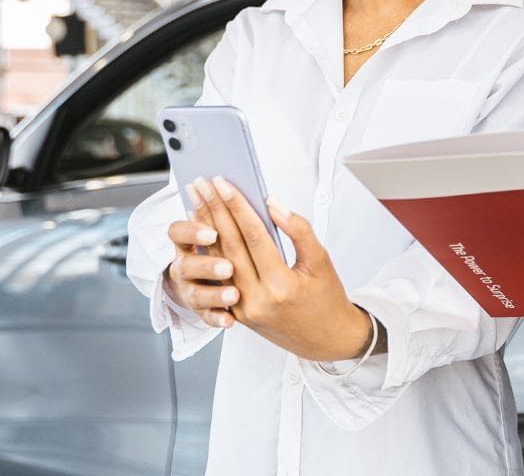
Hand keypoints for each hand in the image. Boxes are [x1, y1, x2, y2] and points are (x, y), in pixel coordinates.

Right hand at [165, 208, 236, 329]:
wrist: (241, 284)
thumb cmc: (239, 248)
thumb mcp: (232, 228)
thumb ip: (241, 215)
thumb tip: (270, 203)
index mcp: (189, 241)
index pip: (178, 233)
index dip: (192, 230)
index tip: (212, 233)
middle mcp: (186, 266)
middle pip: (187, 266)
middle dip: (207, 266)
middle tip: (228, 268)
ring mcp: (193, 291)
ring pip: (196, 295)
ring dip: (213, 294)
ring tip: (234, 294)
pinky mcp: (205, 312)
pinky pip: (207, 318)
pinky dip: (217, 318)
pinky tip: (230, 320)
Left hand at [193, 176, 374, 362]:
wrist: (326, 338)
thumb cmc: (326, 299)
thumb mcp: (321, 260)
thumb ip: (298, 229)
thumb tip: (272, 204)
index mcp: (281, 285)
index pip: (253, 236)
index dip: (237, 207)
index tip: (224, 184)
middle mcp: (257, 299)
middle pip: (230, 246)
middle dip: (214, 210)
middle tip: (203, 184)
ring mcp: (243, 309)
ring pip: (219, 262)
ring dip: (205, 228)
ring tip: (196, 201)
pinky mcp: (237, 313)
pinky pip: (219, 277)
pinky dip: (209, 252)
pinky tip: (202, 232)